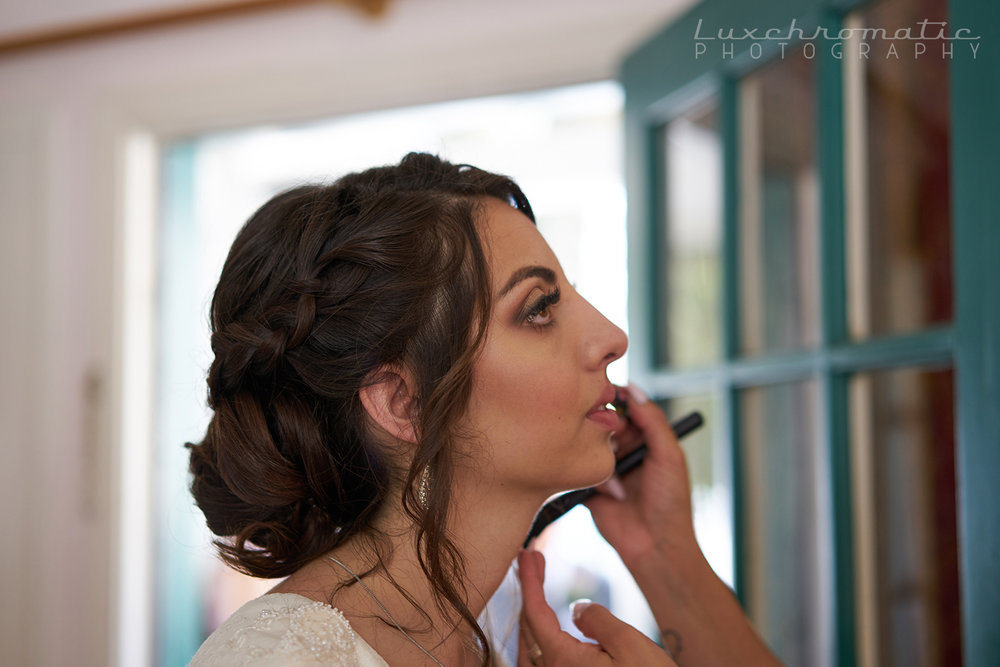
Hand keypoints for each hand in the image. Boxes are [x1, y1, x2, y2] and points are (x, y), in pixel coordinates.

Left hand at [516, 549, 675, 666]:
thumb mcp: (630, 645)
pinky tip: (547, 637)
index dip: (530, 579)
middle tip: (532, 563)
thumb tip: (576, 609)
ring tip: (536, 594)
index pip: (534, 612)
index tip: (527, 553)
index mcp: (561, 661)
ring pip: (529, 651)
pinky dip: (537, 643)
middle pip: (527, 630)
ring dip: (530, 619)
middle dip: (528, 593)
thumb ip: (598, 620)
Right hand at [587, 384, 697, 564]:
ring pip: (589, 446)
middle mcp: (624, 451)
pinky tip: (614, 494)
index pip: (626, 408)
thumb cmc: (670, 502)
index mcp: (646, 440)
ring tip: (622, 484)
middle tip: (618, 445)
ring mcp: (606, 469)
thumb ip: (652, 420)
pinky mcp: (589, 487)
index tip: (609, 399)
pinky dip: (594, 478)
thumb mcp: (669, 455)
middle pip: (604, 423)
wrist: (656, 547)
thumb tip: (633, 388)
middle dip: (607, 430)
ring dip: (604, 460)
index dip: (617, 401)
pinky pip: (579, 472)